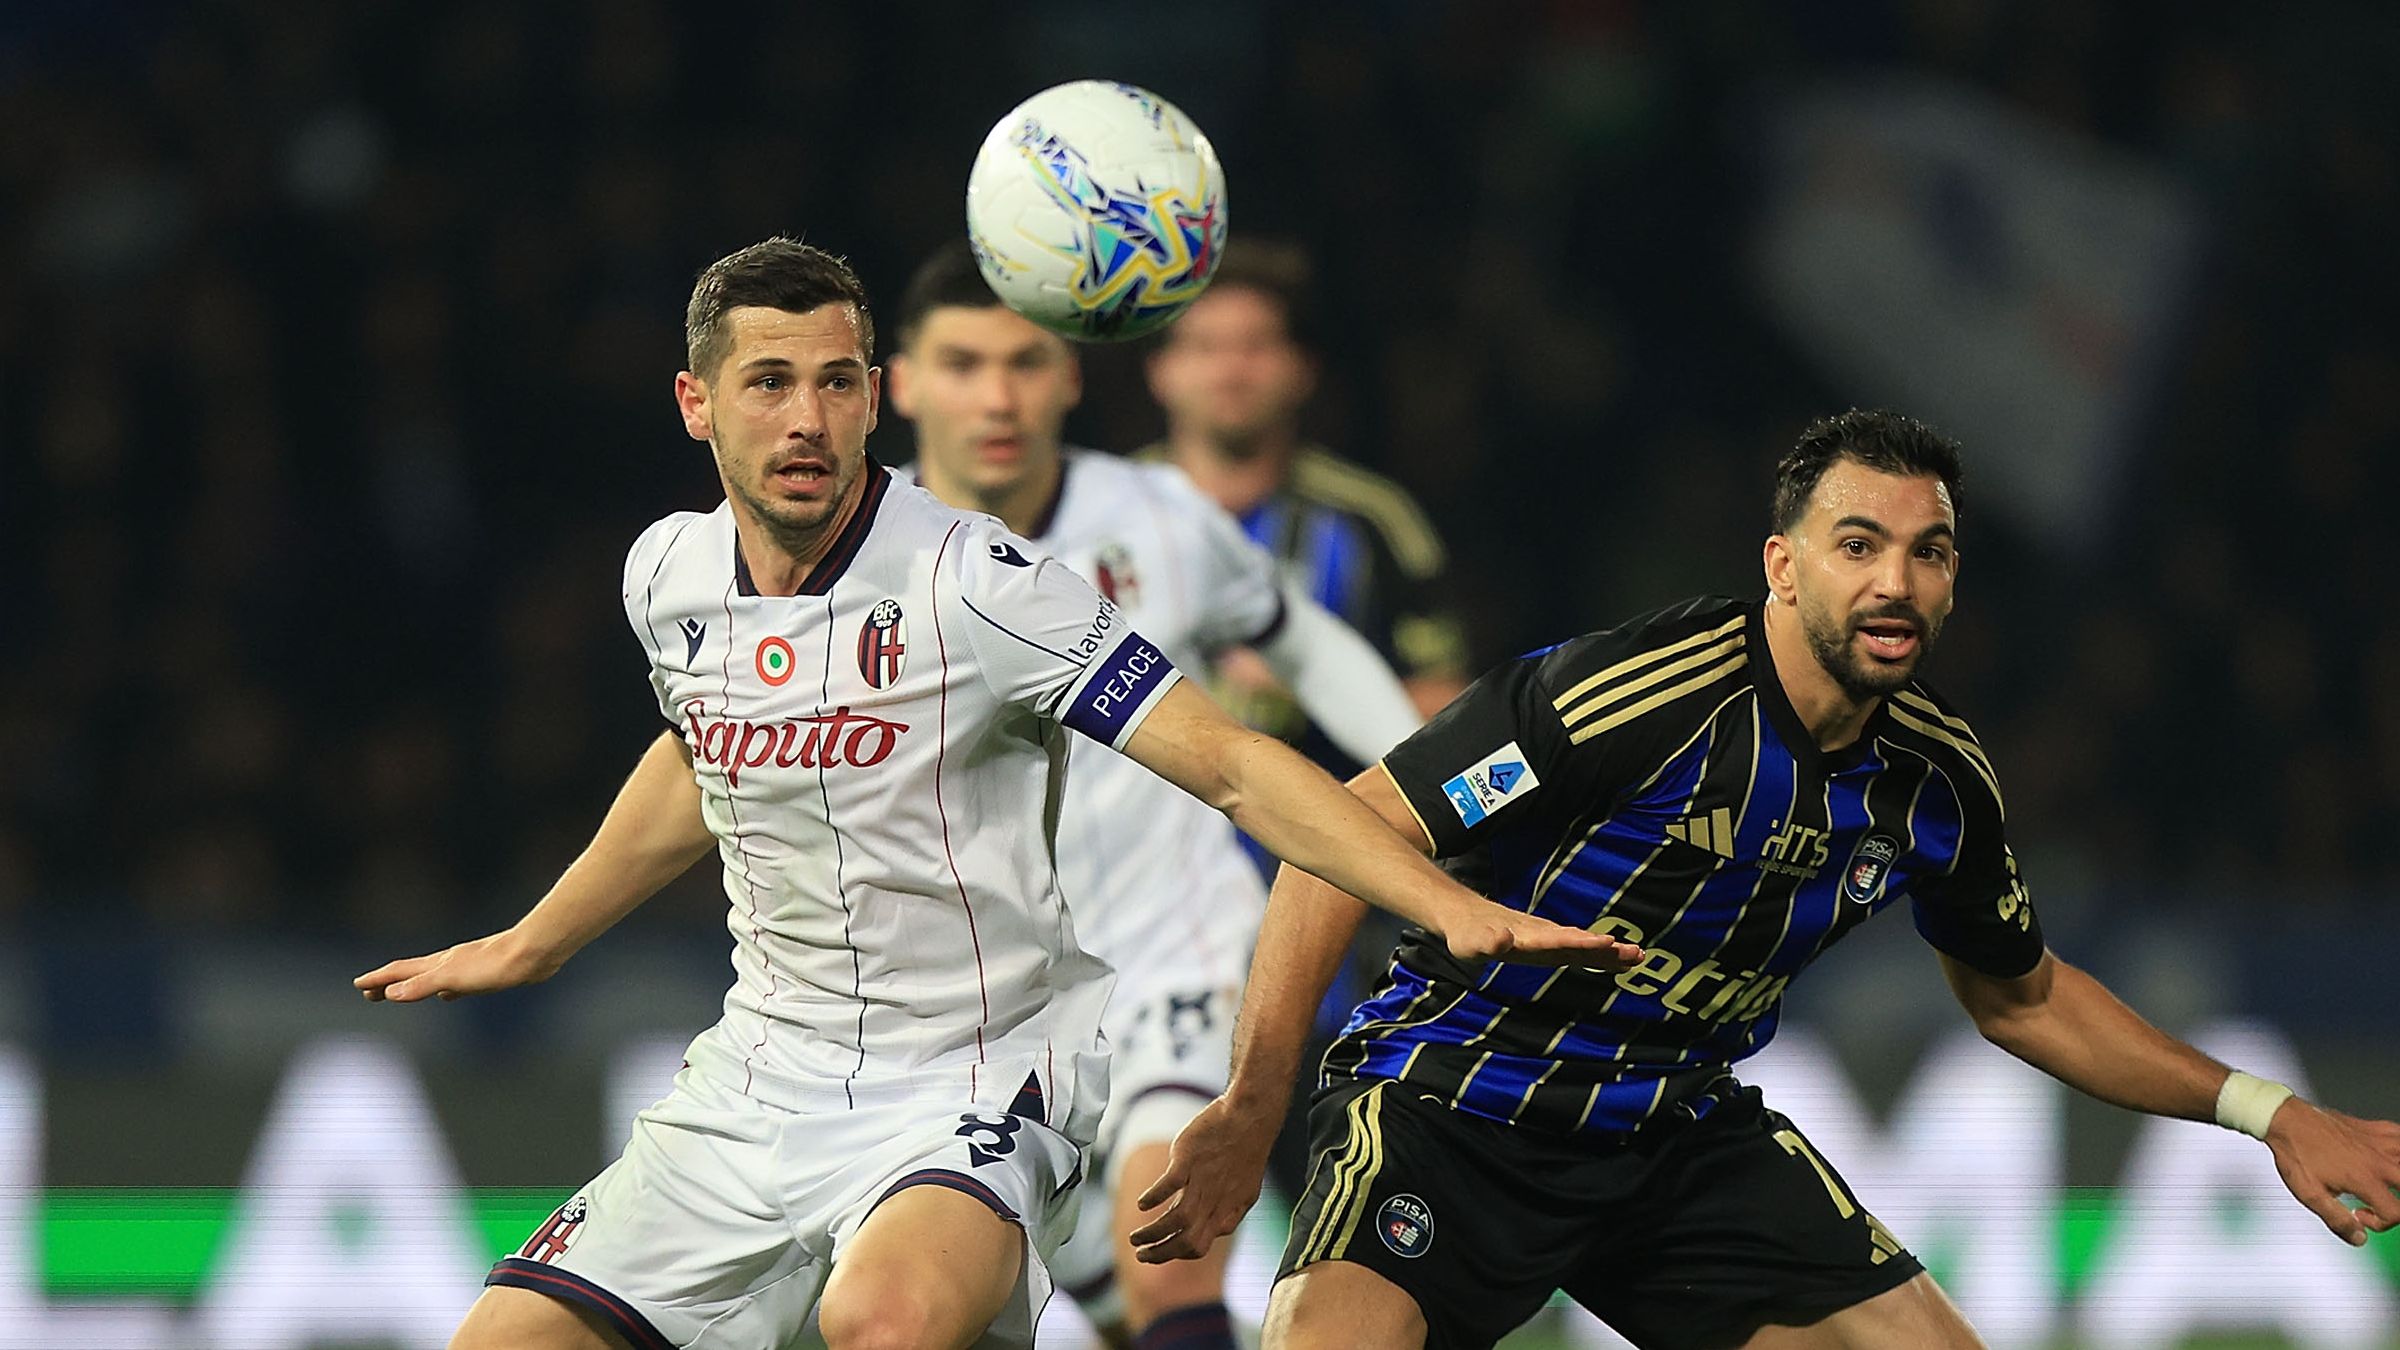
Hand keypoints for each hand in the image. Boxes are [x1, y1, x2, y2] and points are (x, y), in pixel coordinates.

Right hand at [353, 929, 555, 1002]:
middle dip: (389, 983)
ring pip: (432, 977)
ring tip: (403, 992)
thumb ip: (423, 985)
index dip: (378, 979)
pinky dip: (444, 989)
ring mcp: (467, 967)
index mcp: (439, 964)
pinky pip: (455, 984)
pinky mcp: (486, 974)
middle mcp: (450, 963)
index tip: (358, 985)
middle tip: (369, 993)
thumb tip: (391, 994)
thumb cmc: (495, 966)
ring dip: (414, 985)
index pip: (400, 972)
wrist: (533, 953)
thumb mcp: (453, 978)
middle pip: (412, 973)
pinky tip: (449, 994)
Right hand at [1128, 1092, 1279, 1263]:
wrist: (1250, 1118)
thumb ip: (1230, 1214)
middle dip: (1160, 1254)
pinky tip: (1142, 1204)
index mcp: (1226, 1212)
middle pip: (1186, 1242)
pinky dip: (1153, 1199)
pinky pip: (1168, 1186)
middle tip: (1142, 1255)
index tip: (1162, 1249)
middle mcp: (1213, 1202)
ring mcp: (1201, 1182)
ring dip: (1152, 1233)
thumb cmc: (1247, 1153)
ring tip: (1135, 1237)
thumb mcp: (1247, 1192)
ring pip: (1175, 1221)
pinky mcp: (1188, 1161)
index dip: (1176, 1253)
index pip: (1198, 1247)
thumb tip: (1217, 1232)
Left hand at [1444, 905, 1643, 970]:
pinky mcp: (1547, 942)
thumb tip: (1502, 940)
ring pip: (1582, 945)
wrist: (1465, 916)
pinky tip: (1614, 956)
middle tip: (1637, 954)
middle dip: (1607, 950)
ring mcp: (1547, 938)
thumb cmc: (1465, 933)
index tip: (1607, 943)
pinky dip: (1596, 952)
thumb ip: (1485, 942)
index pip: (1559, 941)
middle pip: (1579, 943)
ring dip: (1608, 951)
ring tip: (1638, 956)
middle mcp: (1542, 936)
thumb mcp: (1469, 942)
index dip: (1582, 944)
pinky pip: (1576, 948)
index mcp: (1528, 938)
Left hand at [2263, 1097, 2399, 1245]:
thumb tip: (2357, 1238)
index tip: (2359, 1217)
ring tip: (2387, 1184)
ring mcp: (2379, 1143)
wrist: (2285, 1119)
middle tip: (2382, 1204)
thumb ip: (2337, 1220)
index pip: (2396, 1212)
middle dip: (2398, 1203)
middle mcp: (2378, 1161)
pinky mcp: (2374, 1128)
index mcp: (2365, 1179)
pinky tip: (2389, 1157)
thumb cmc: (2295, 1152)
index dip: (2382, 1223)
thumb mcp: (2311, 1195)